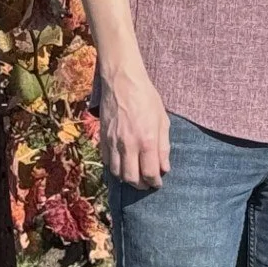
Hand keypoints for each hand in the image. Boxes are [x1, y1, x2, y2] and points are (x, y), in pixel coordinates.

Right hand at [98, 61, 171, 189]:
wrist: (122, 81)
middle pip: (131, 178)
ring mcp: (113, 142)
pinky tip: (122, 165)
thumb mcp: (163, 120)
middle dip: (140, 185)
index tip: (158, 183)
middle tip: (147, 183)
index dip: (155, 182)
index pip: (150, 173)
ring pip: (117, 173)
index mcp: (146, 140)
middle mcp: (128, 145)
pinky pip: (106, 161)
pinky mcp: (103, 138)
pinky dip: (115, 168)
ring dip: (127, 179)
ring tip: (135, 177)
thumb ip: (164, 147)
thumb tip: (165, 168)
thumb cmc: (146, 98)